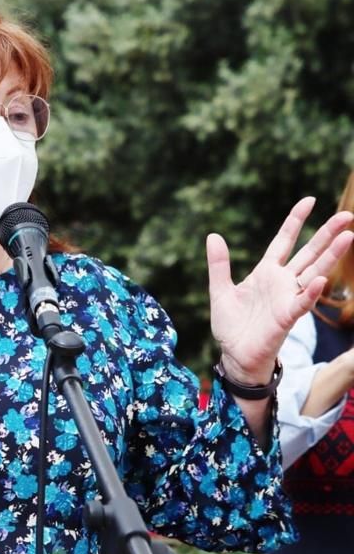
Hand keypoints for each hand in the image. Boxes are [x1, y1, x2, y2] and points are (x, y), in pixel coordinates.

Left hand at [208, 197, 353, 383]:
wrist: (234, 354)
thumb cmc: (232, 324)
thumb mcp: (219, 289)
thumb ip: (218, 264)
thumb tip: (213, 235)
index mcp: (266, 272)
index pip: (284, 241)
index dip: (295, 221)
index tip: (309, 200)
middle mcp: (282, 282)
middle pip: (309, 252)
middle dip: (327, 234)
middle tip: (347, 215)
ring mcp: (287, 298)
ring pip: (314, 272)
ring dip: (331, 256)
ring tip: (348, 236)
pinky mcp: (287, 317)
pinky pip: (302, 302)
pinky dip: (311, 291)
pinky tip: (321, 278)